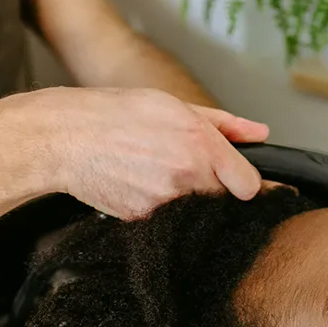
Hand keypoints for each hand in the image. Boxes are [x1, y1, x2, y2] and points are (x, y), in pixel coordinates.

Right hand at [30, 87, 269, 218]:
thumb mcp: (174, 106)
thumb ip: (225, 124)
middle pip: (221, 199)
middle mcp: (187, 177)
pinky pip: (167, 218)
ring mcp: (165, 203)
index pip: (249, 186)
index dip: (243, 182)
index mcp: (200, 145)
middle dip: (210, 185)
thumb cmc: (117, 115)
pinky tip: (139, 183)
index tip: (235, 179)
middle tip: (179, 164)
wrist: (67, 139)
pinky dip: (159, 205)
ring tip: (155, 170)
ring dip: (184, 196)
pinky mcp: (145, 220)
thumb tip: (261, 134)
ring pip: (194, 210)